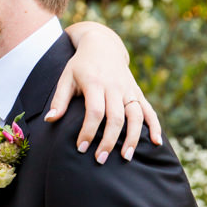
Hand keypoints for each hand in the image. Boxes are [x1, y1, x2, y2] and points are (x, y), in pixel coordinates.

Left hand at [48, 24, 160, 162]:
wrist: (103, 46)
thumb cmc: (80, 65)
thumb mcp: (66, 77)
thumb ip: (60, 99)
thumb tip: (49, 120)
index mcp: (95, 83)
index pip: (95, 111)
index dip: (88, 131)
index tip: (81, 148)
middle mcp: (115, 87)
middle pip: (116, 118)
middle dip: (109, 140)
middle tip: (101, 159)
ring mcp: (129, 90)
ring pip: (135, 116)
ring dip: (133, 138)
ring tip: (127, 157)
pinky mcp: (137, 92)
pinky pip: (149, 110)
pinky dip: (155, 126)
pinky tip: (157, 143)